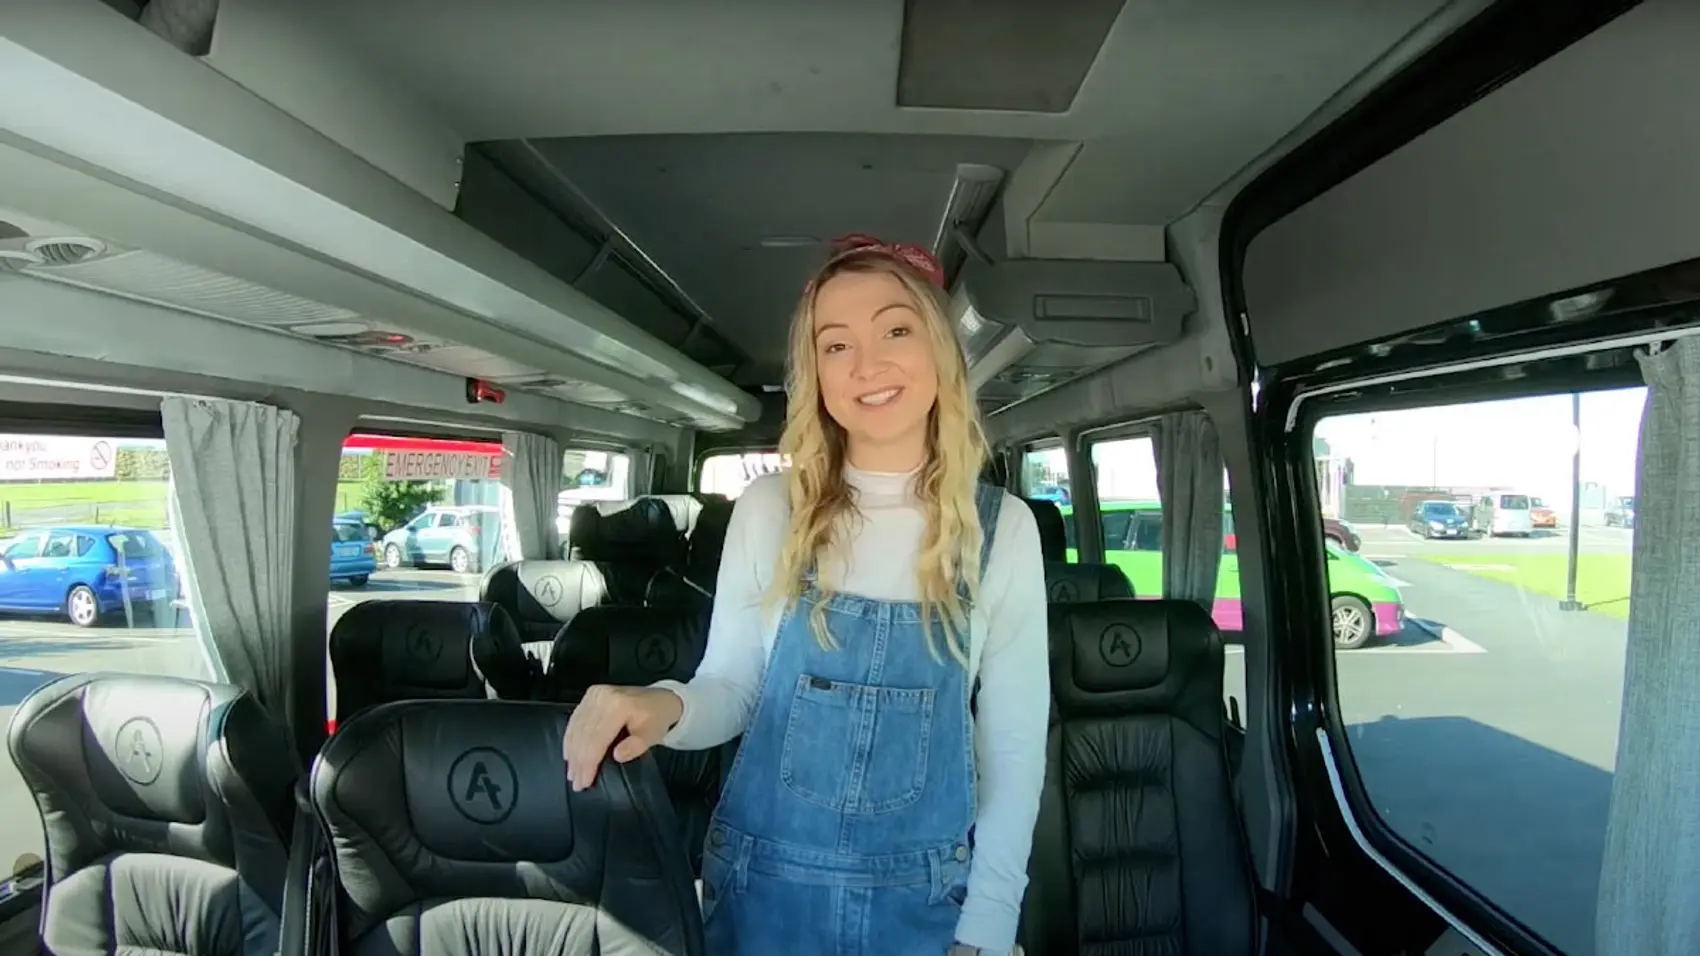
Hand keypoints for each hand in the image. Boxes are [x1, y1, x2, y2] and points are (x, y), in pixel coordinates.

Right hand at [562, 685, 683, 790]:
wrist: (660, 698)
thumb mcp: (653, 735)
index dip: (589, 763)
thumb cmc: (656, 719)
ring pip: (577, 728)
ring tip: (571, 774)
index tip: (585, 782)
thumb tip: (617, 755)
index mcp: (618, 705)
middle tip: (576, 783)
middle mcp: (602, 696)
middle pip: (585, 734)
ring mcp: (595, 694)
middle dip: (579, 762)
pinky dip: (571, 739)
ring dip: (572, 753)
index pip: (598, 738)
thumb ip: (636, 746)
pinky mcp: (591, 694)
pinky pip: (576, 719)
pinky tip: (569, 754)